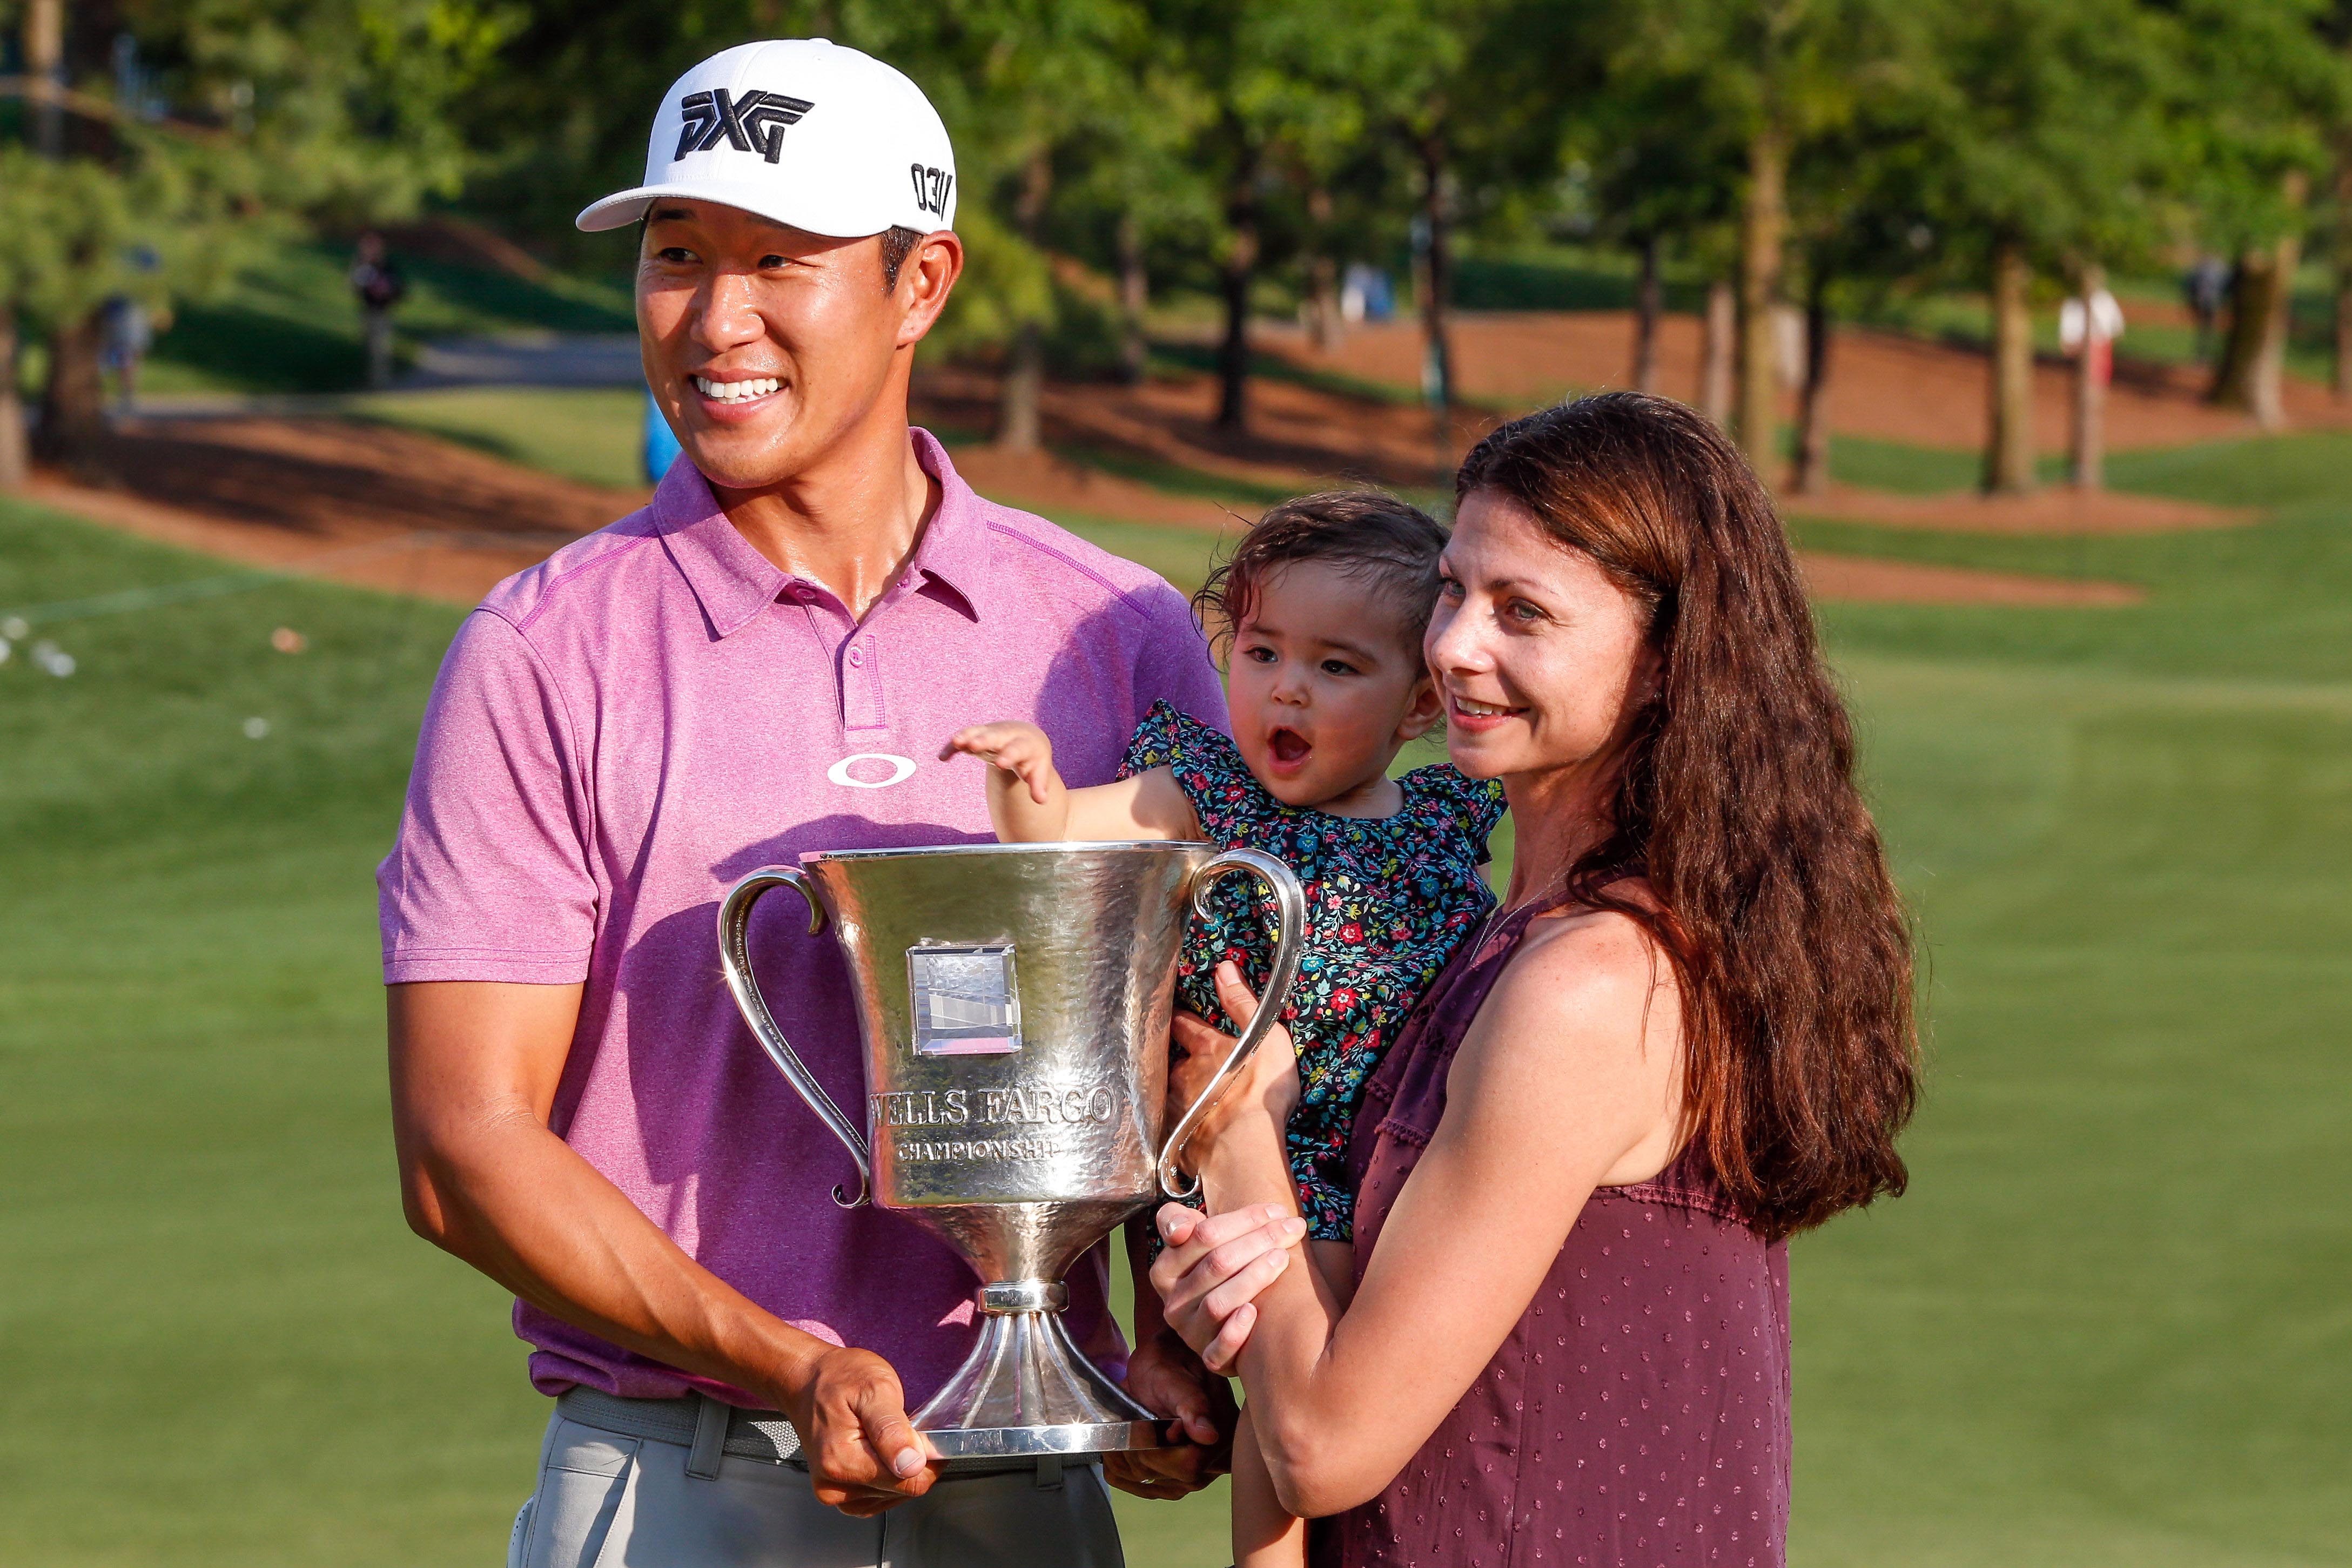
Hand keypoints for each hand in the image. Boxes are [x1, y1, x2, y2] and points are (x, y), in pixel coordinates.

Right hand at [771, 1345, 936, 1516]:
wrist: (806, 1379)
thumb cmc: (838, 1377)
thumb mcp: (875, 1387)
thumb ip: (893, 1430)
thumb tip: (911, 1465)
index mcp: (843, 1461)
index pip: (910, 1482)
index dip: (928, 1460)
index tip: (926, 1434)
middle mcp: (834, 1485)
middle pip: (902, 1490)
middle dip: (913, 1461)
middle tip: (901, 1427)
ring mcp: (833, 1492)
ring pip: (892, 1495)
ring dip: (900, 1469)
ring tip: (885, 1436)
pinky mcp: (836, 1493)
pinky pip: (877, 1497)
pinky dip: (887, 1476)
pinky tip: (880, 1453)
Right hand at [939, 721, 1055, 803]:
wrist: (1026, 737)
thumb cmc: (1032, 759)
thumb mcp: (1038, 771)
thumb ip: (1038, 785)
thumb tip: (1042, 800)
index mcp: (1025, 744)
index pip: (1017, 749)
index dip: (1009, 755)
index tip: (1001, 763)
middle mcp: (1007, 735)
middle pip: (995, 736)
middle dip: (985, 740)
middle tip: (974, 745)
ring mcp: (991, 733)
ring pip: (978, 732)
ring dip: (966, 736)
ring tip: (955, 743)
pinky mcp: (977, 735)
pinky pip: (964, 738)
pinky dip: (953, 746)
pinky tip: (943, 757)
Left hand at [1103, 1329, 1237, 1498]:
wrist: (1162, 1363)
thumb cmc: (1169, 1363)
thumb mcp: (1175, 1376)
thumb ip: (1191, 1404)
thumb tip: (1209, 1435)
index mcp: (1225, 1434)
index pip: (1189, 1466)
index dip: (1158, 1447)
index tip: (1144, 1421)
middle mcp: (1218, 1462)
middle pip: (1168, 1478)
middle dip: (1140, 1449)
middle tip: (1131, 1416)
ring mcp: (1198, 1476)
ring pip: (1150, 1484)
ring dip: (1127, 1455)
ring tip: (1127, 1424)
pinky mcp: (1176, 1481)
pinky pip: (1138, 1486)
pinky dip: (1121, 1464)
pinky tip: (1124, 1440)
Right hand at [1148, 1202, 1305, 1372]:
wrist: (1225, 1314)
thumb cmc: (1215, 1265)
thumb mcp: (1192, 1238)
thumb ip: (1176, 1219)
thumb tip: (1179, 1228)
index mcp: (1165, 1270)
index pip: (1203, 1235)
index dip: (1243, 1219)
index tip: (1277, 1211)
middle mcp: (1173, 1303)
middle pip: (1216, 1264)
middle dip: (1259, 1240)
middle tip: (1292, 1229)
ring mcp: (1190, 1333)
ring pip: (1218, 1303)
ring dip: (1253, 1277)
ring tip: (1283, 1258)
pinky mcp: (1209, 1358)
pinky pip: (1216, 1352)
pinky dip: (1234, 1333)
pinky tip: (1253, 1313)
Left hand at [1167, 961, 1302, 1160]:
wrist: (1243, 1145)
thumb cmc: (1259, 1090)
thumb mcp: (1264, 1036)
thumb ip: (1242, 1003)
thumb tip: (1224, 968)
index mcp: (1204, 1049)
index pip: (1184, 1025)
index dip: (1180, 1018)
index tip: (1173, 1013)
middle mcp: (1182, 1075)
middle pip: (1172, 1061)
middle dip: (1176, 1059)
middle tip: (1182, 1061)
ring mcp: (1175, 1107)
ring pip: (1168, 1093)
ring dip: (1176, 1092)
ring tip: (1186, 1099)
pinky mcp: (1173, 1137)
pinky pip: (1171, 1126)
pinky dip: (1177, 1125)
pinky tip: (1184, 1131)